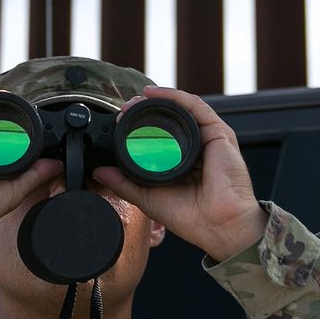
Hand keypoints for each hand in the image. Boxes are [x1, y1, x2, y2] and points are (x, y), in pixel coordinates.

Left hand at [92, 86, 265, 262]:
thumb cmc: (191, 217)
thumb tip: (100, 172)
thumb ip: (124, 183)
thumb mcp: (148, 198)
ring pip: (182, 109)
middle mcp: (196, 148)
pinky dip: (174, 96)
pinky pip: (195, 106)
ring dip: (158, 100)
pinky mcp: (219, 133)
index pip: (161, 136)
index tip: (120, 122)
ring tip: (136, 99)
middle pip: (171, 120)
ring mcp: (208, 139)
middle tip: (124, 109)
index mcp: (182, 163)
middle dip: (147, 110)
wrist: (218, 225)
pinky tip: (155, 93)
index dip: (140, 126)